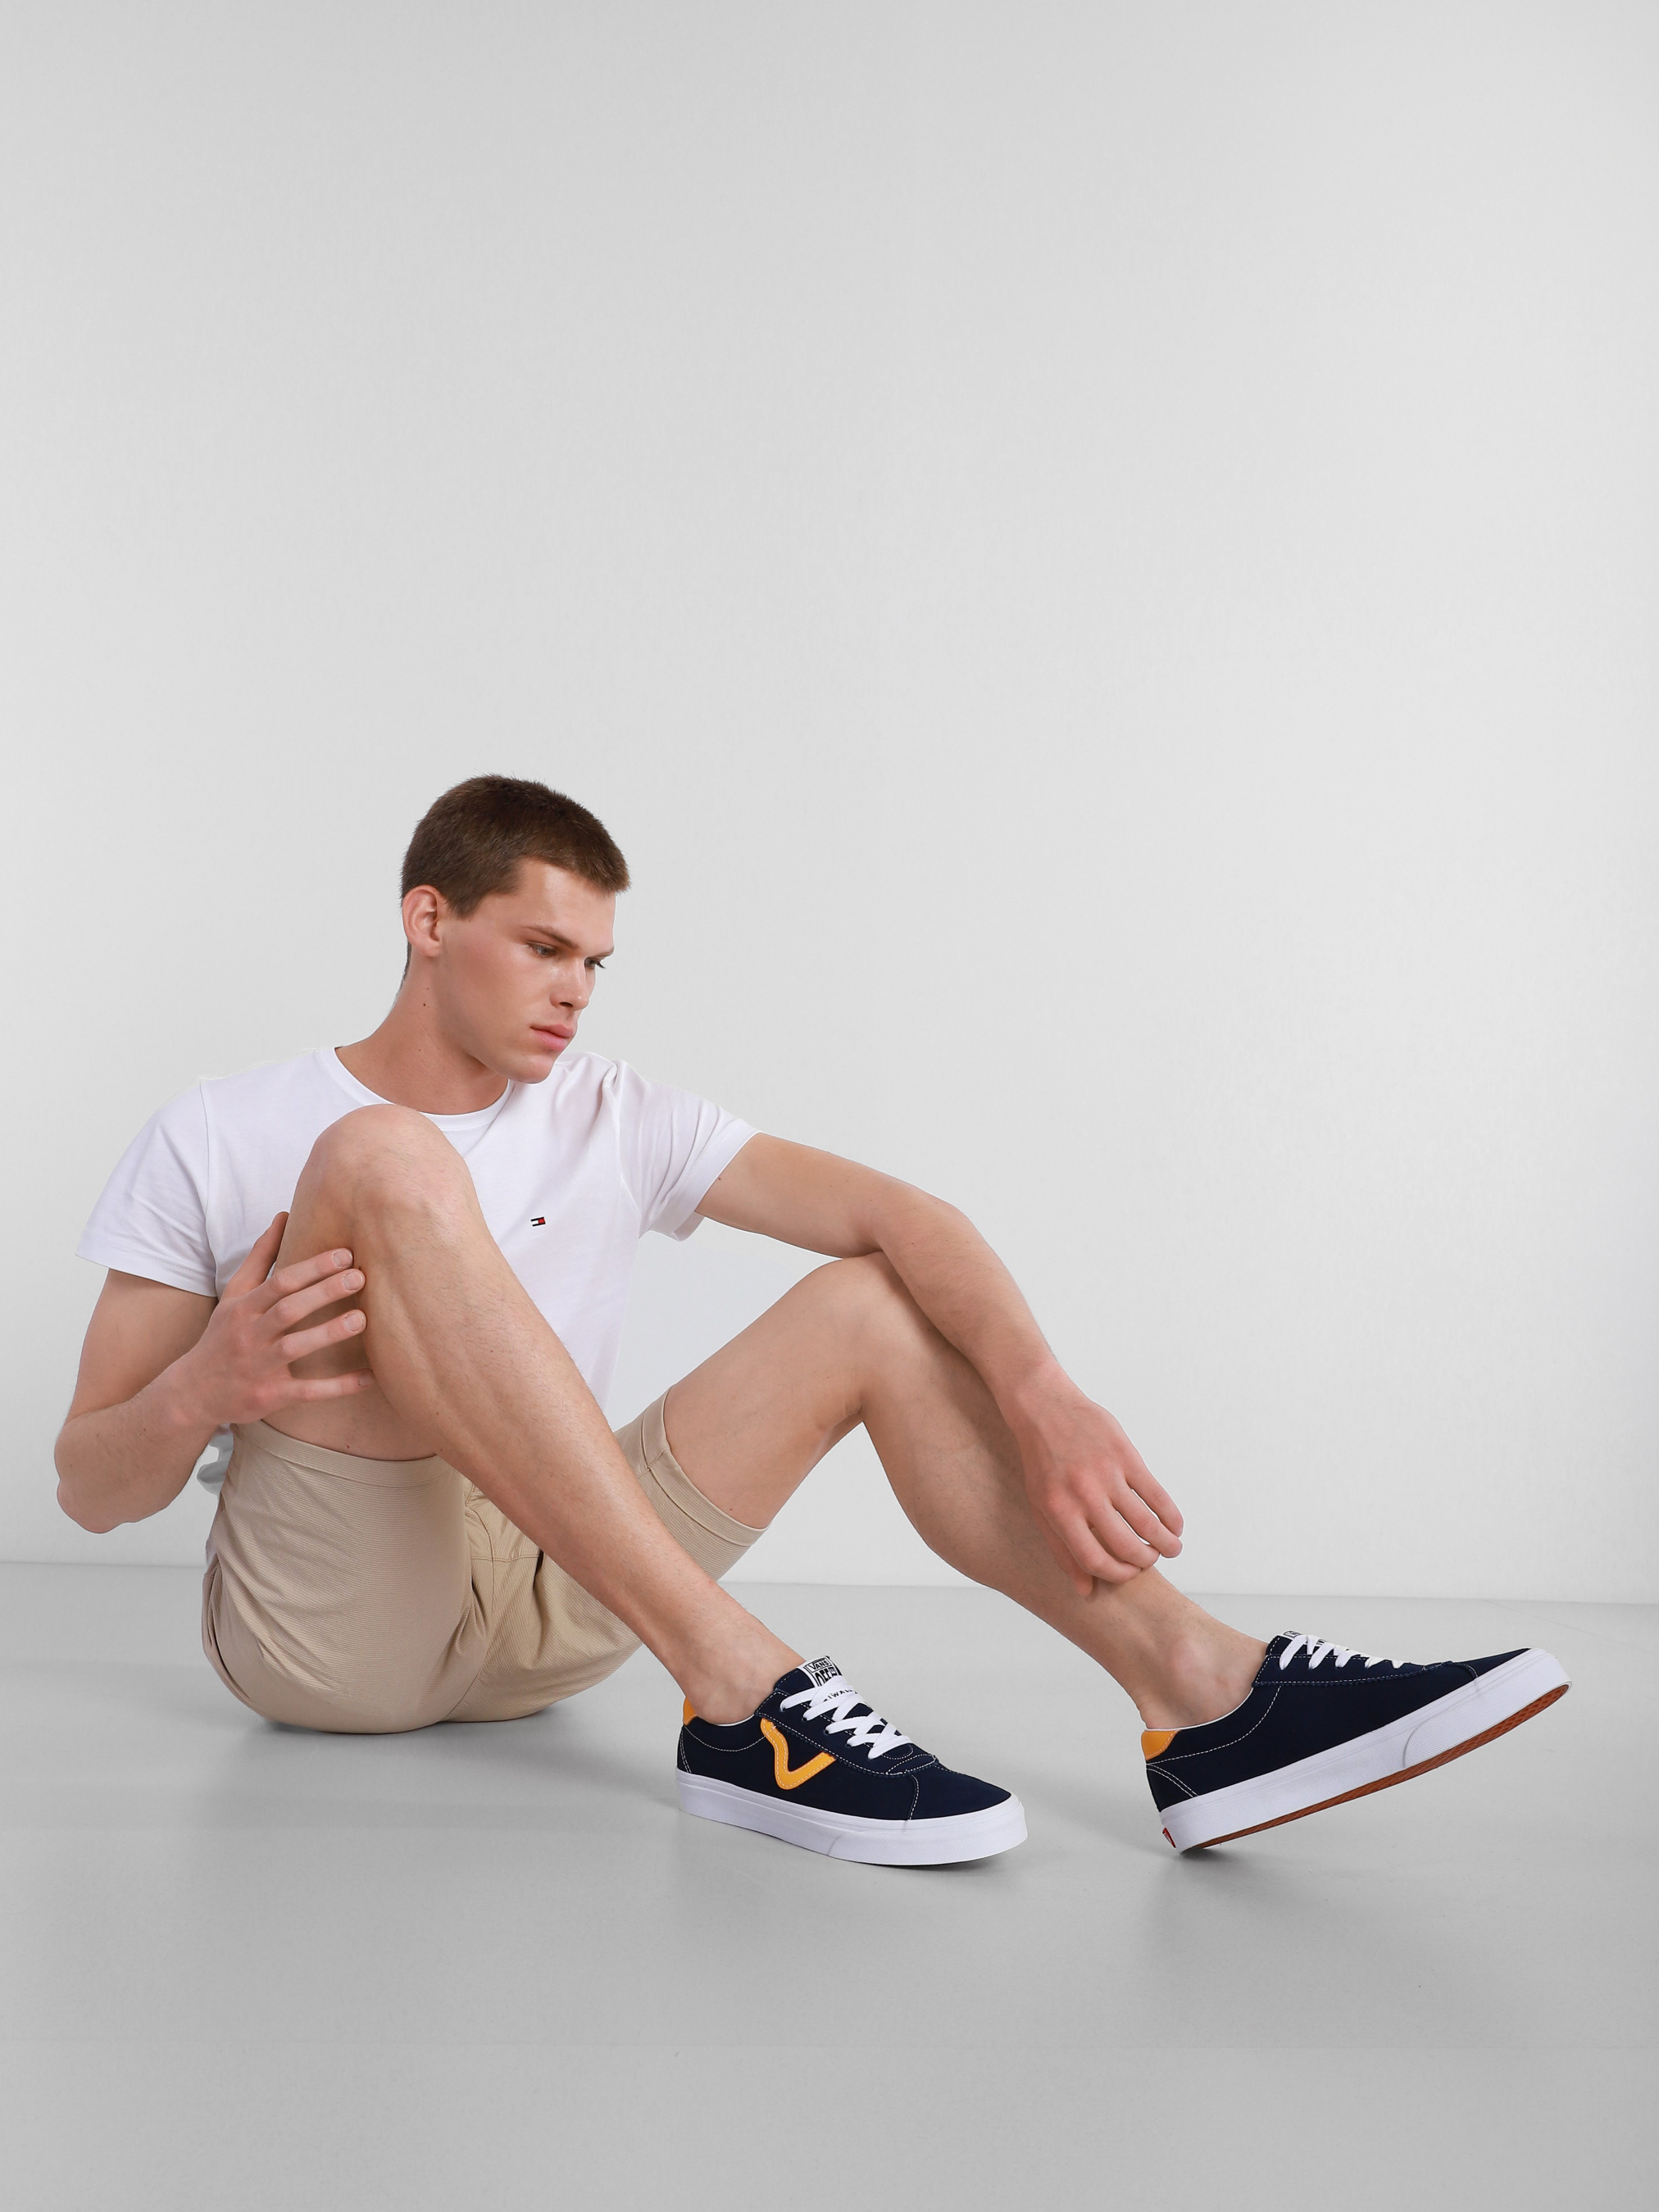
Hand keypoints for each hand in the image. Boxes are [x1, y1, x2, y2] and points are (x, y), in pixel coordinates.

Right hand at [174, 1214, 375, 1427]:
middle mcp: (251, 1335)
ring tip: (362, 1318)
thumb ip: (261, 1256)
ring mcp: (260, 1366)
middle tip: (359, 1277)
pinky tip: (369, 1376)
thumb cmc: (223, 1334)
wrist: (193, 1392)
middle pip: (288, 1309)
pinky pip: (308, 1391)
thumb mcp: (235, 1294)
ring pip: (296, 1347)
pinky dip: (339, 1386)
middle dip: (324, 1292)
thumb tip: (284, 1215)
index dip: (312, 1267)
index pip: (280, 1282)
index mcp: (244, 1307)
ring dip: (329, 1333)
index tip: (345, 1254)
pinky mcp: (270, 1396)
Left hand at [1016, 1385, 1183, 1595]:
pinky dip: (1171, 1516)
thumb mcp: (1041, 1507)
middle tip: (1152, 1561)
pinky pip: (1156, 1494)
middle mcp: (1084, 1496)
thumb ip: (1062, 1551)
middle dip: (1145, 1561)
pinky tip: (1175, 1525)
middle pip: (1126, 1545)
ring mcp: (1107, 1474)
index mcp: (1059, 1512)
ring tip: (1171, 1548)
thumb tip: (1085, 1592)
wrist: (1045, 1409)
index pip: (1095, 1560)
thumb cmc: (1042, 1464)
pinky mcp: (1125, 1455)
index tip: (1130, 1574)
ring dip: (1166, 1543)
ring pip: (1147, 1523)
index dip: (1118, 1575)